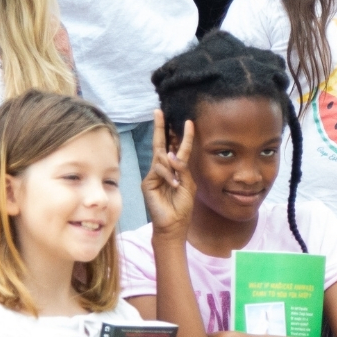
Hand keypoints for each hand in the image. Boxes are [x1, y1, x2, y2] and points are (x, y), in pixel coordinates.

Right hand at [142, 112, 194, 238]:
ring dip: (172, 168)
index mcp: (176, 169)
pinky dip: (168, 175)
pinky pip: (158, 170)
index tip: (189, 122)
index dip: (183, 135)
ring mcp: (154, 175)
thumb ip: (182, 168)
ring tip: (177, 183)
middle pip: (161, 144)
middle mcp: (164, 169)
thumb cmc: (183, 206)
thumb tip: (170, 154)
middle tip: (159, 111)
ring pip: (162, 158)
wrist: (174, 224)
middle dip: (160, 128)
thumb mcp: (188, 184)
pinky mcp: (147, 182)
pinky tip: (173, 186)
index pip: (178, 148)